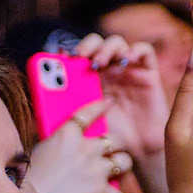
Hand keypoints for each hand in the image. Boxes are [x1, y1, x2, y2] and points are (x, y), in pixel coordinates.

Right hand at [29, 100, 129, 192]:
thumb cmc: (30, 179)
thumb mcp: (41, 152)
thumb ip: (59, 145)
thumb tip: (67, 147)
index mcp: (67, 135)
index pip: (88, 113)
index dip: (100, 106)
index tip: (109, 103)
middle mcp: (85, 148)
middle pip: (116, 138)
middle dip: (118, 143)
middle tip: (115, 149)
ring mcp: (95, 169)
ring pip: (124, 162)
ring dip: (122, 167)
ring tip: (118, 173)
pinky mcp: (100, 191)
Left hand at [70, 33, 170, 192]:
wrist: (138, 149)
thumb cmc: (110, 137)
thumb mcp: (86, 126)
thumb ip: (69, 113)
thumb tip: (44, 107)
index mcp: (90, 78)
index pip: (78, 54)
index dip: (69, 52)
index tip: (59, 57)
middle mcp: (109, 69)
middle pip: (96, 44)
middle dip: (87, 46)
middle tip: (80, 56)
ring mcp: (128, 69)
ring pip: (117, 43)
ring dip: (106, 48)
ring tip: (100, 62)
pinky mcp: (148, 72)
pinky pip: (144, 51)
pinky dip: (136, 50)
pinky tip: (127, 59)